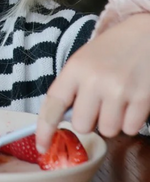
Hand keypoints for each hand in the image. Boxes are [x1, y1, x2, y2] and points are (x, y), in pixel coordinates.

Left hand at [36, 13, 149, 152]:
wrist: (146, 34)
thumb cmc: (111, 49)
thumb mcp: (83, 60)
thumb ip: (72, 87)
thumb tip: (61, 119)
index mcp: (74, 69)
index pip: (53, 104)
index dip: (44, 129)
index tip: (42, 146)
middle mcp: (94, 80)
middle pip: (82, 125)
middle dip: (89, 121)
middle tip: (98, 104)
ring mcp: (119, 90)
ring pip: (107, 130)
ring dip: (111, 122)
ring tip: (116, 101)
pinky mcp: (142, 99)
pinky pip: (130, 129)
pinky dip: (130, 122)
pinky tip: (131, 103)